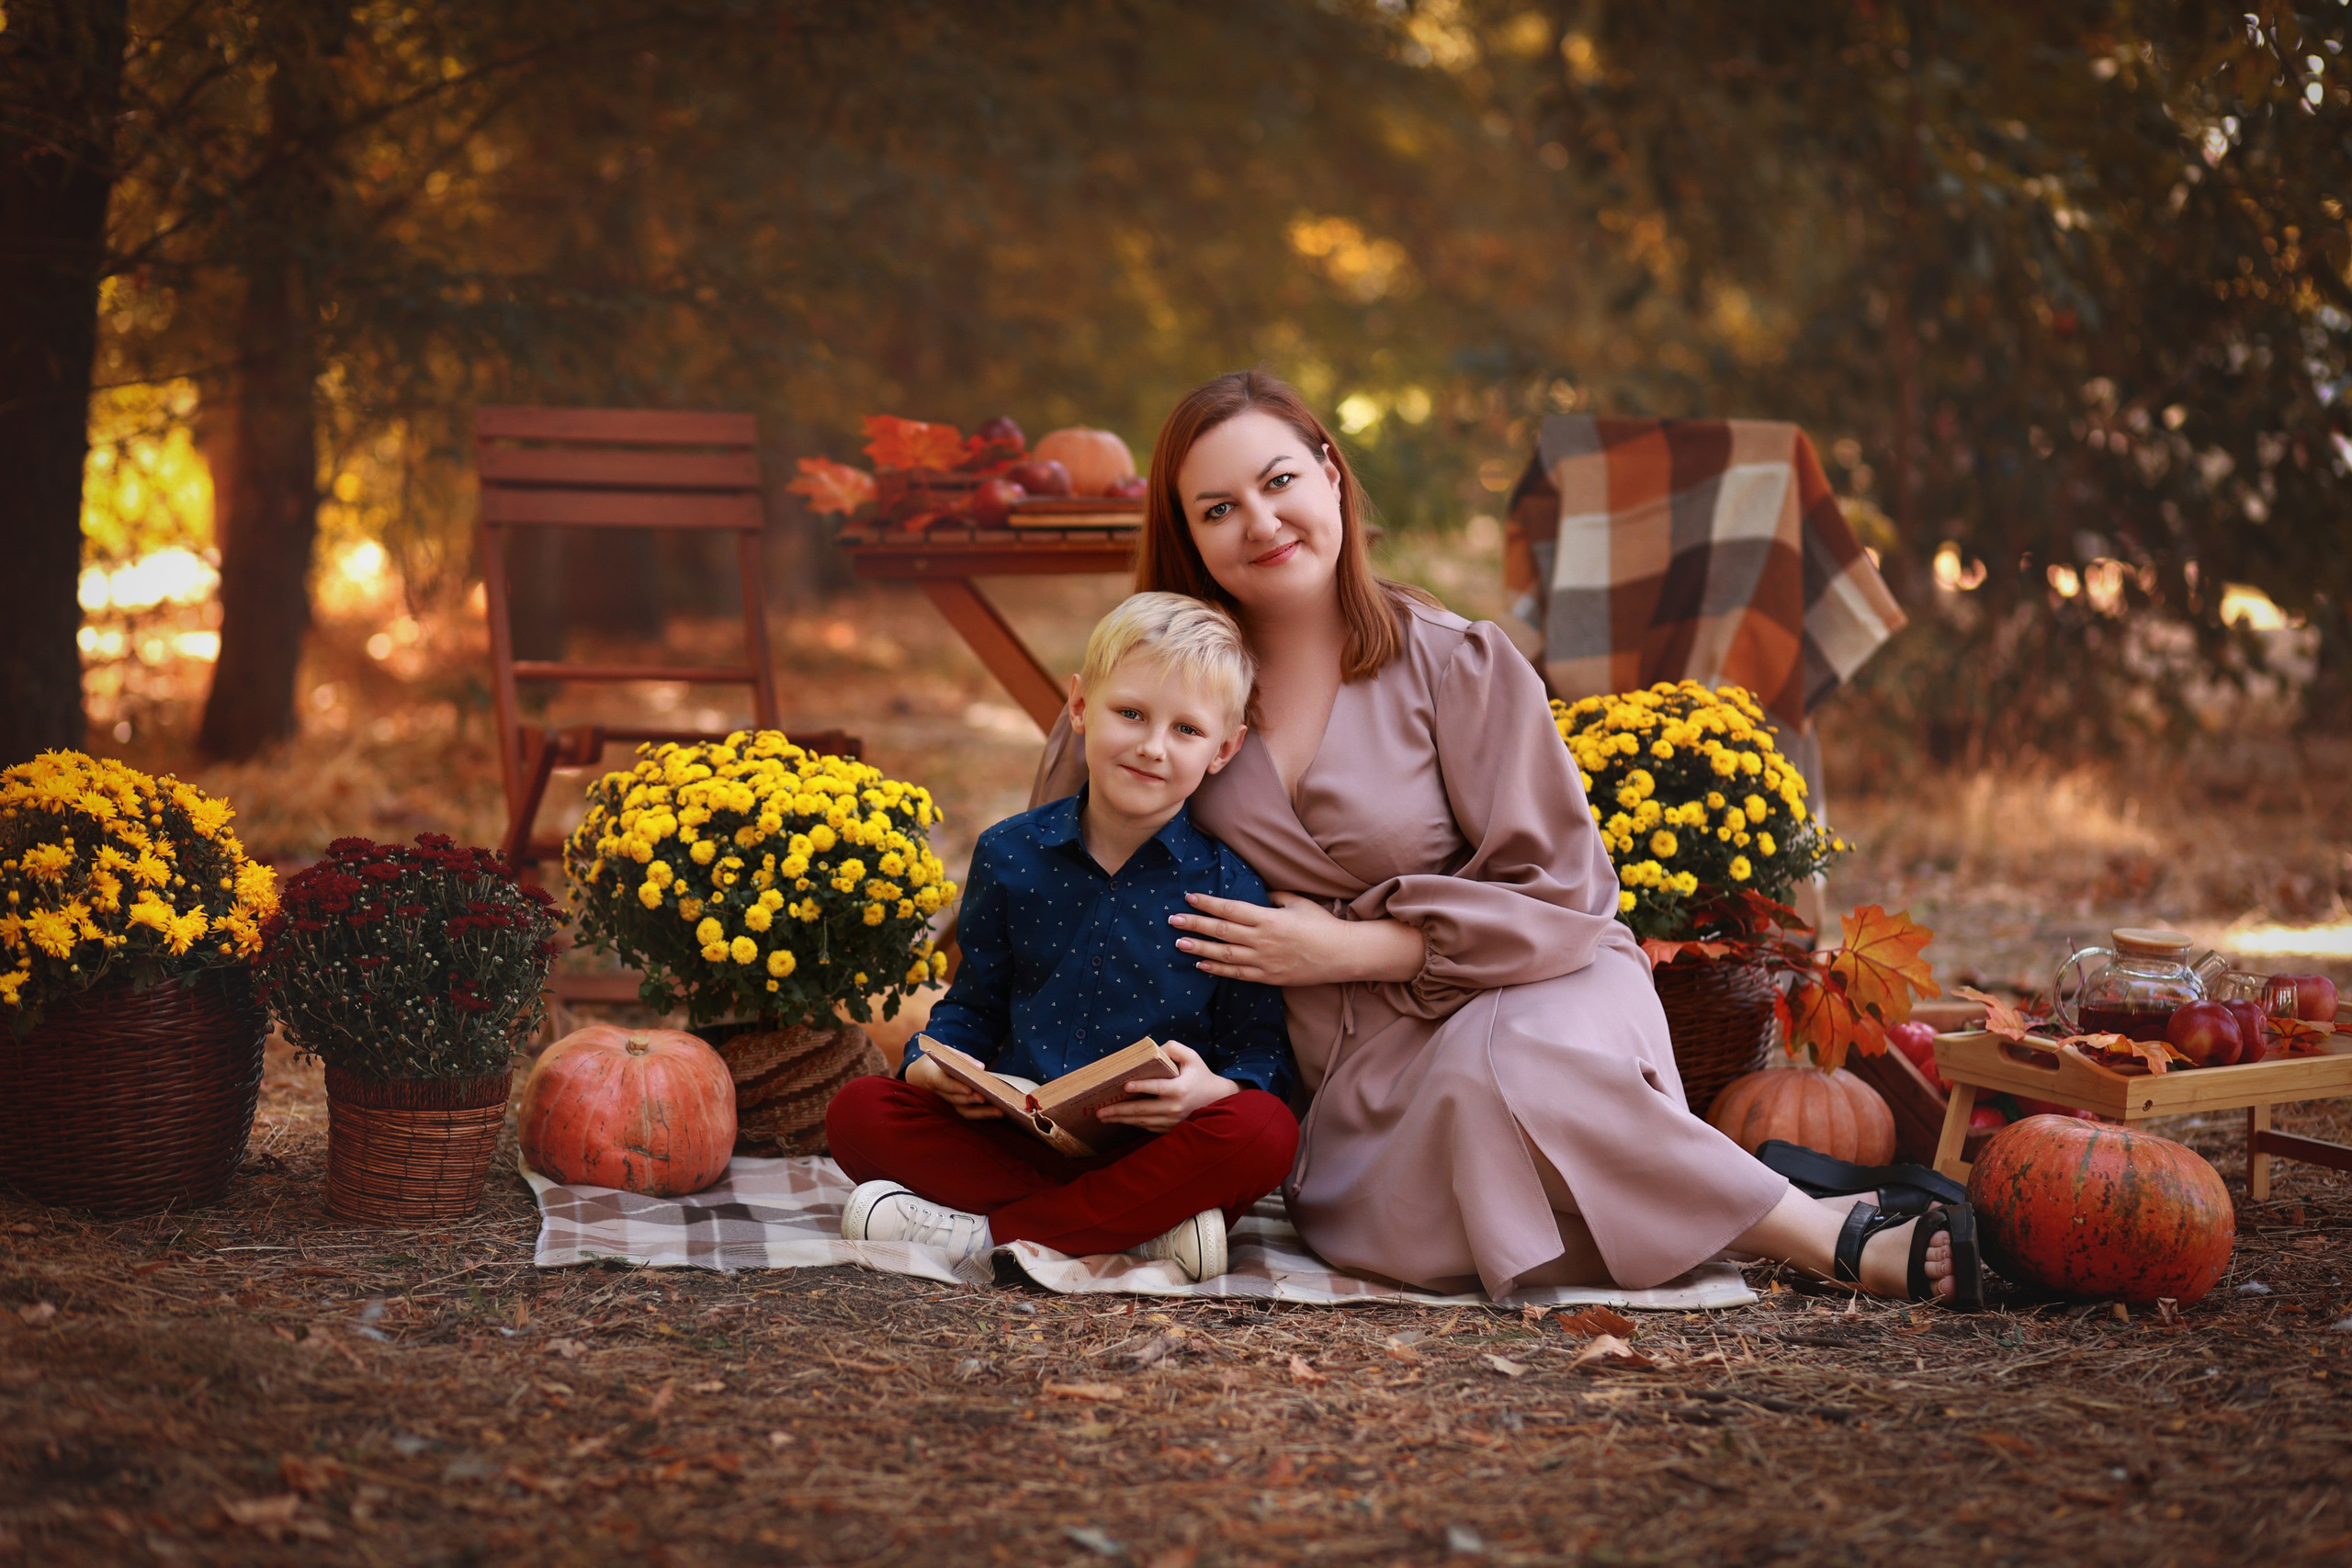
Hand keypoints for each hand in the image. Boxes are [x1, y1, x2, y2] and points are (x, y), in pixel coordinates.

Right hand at [905, 1048, 1003, 1119]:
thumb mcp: (947, 1053)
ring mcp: (948, 1102)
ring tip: (999, 1111)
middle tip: (986, 1097)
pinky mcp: (956, 1106)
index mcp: (933, 1076)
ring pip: (962, 1110)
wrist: (922, 1072)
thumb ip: (963, 1059)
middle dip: (971, 1100)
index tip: (969, 1088)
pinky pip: (968, 1113)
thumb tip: (981, 1068)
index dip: (956, 1087)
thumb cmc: (938, 1059)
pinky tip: (998, 1112)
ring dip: (981, 1113)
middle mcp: (939, 1093)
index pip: (943, 1084)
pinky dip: (982, 1114)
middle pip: (955, 1099)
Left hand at [1093, 1041, 1237, 1133]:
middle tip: (1100, 1111)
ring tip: (1103, 1117)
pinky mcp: (1170, 1128)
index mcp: (1180, 1089)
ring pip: (1142, 1121)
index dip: (1142, 1087)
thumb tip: (1154, 1050)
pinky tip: (1119, 1121)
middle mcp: (1175, 1107)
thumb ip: (1173, 1048)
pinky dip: (1132, 1124)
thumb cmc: (1201, 1075)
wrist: (1218, 1100)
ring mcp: (1172, 1121)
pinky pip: (1148, 1127)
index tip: (1125, 1086)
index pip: (1157, 1088)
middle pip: (1142, 1110)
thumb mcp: (1192, 1057)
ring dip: (1121, 1119)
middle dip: (1119, 1110)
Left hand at [1169, 890, 1425, 986]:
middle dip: (1195, 924)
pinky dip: (1217, 969)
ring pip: (1224, 954)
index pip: (1231, 909)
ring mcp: (1263, 961)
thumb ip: (1273, 896)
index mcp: (1269, 918)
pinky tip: (1201, 964)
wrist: (1341, 955)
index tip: (1190, 897)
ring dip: (1200, 948)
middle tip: (1173, 920)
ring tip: (1179, 943)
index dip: (1208, 903)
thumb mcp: (1298, 902)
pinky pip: (1237, 974)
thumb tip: (1254, 894)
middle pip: (1221, 931)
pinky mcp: (1267, 977)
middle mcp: (1262, 940)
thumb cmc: (1321, 924)